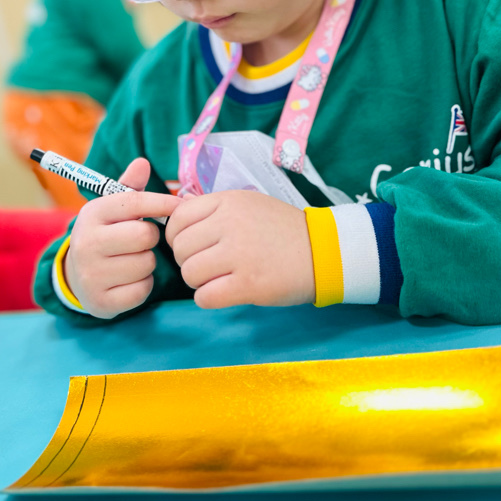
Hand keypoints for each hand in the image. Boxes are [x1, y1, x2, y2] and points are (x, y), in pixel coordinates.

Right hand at [64, 158, 180, 318]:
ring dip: (148, 263)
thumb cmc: (106, 235)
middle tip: (142, 240)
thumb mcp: (113, 208)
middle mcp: (87, 242)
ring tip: (133, 259)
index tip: (178, 205)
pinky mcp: (100, 301)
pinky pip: (142, 290)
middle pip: (144, 235)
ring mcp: (91, 274)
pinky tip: (130, 279)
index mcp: (92, 213)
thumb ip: (130, 186)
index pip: (135, 202)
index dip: (162, 203)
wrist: (77, 278)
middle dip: (151, 238)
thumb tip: (143, 162)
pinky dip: (144, 285)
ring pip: (146, 263)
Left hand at [165, 190, 314, 308]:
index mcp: (228, 201)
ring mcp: (239, 254)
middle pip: (181, 249)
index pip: (178, 218)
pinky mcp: (248, 284)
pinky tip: (225, 293)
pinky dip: (209, 299)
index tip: (192, 246)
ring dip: (199, 282)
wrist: (324, 251)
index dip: (177, 237)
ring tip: (219, 279)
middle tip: (208, 266)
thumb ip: (214, 209)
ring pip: (189, 273)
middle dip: (189, 261)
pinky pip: (205, 297)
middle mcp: (230, 223)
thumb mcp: (249, 204)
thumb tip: (176, 210)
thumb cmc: (282, 230)